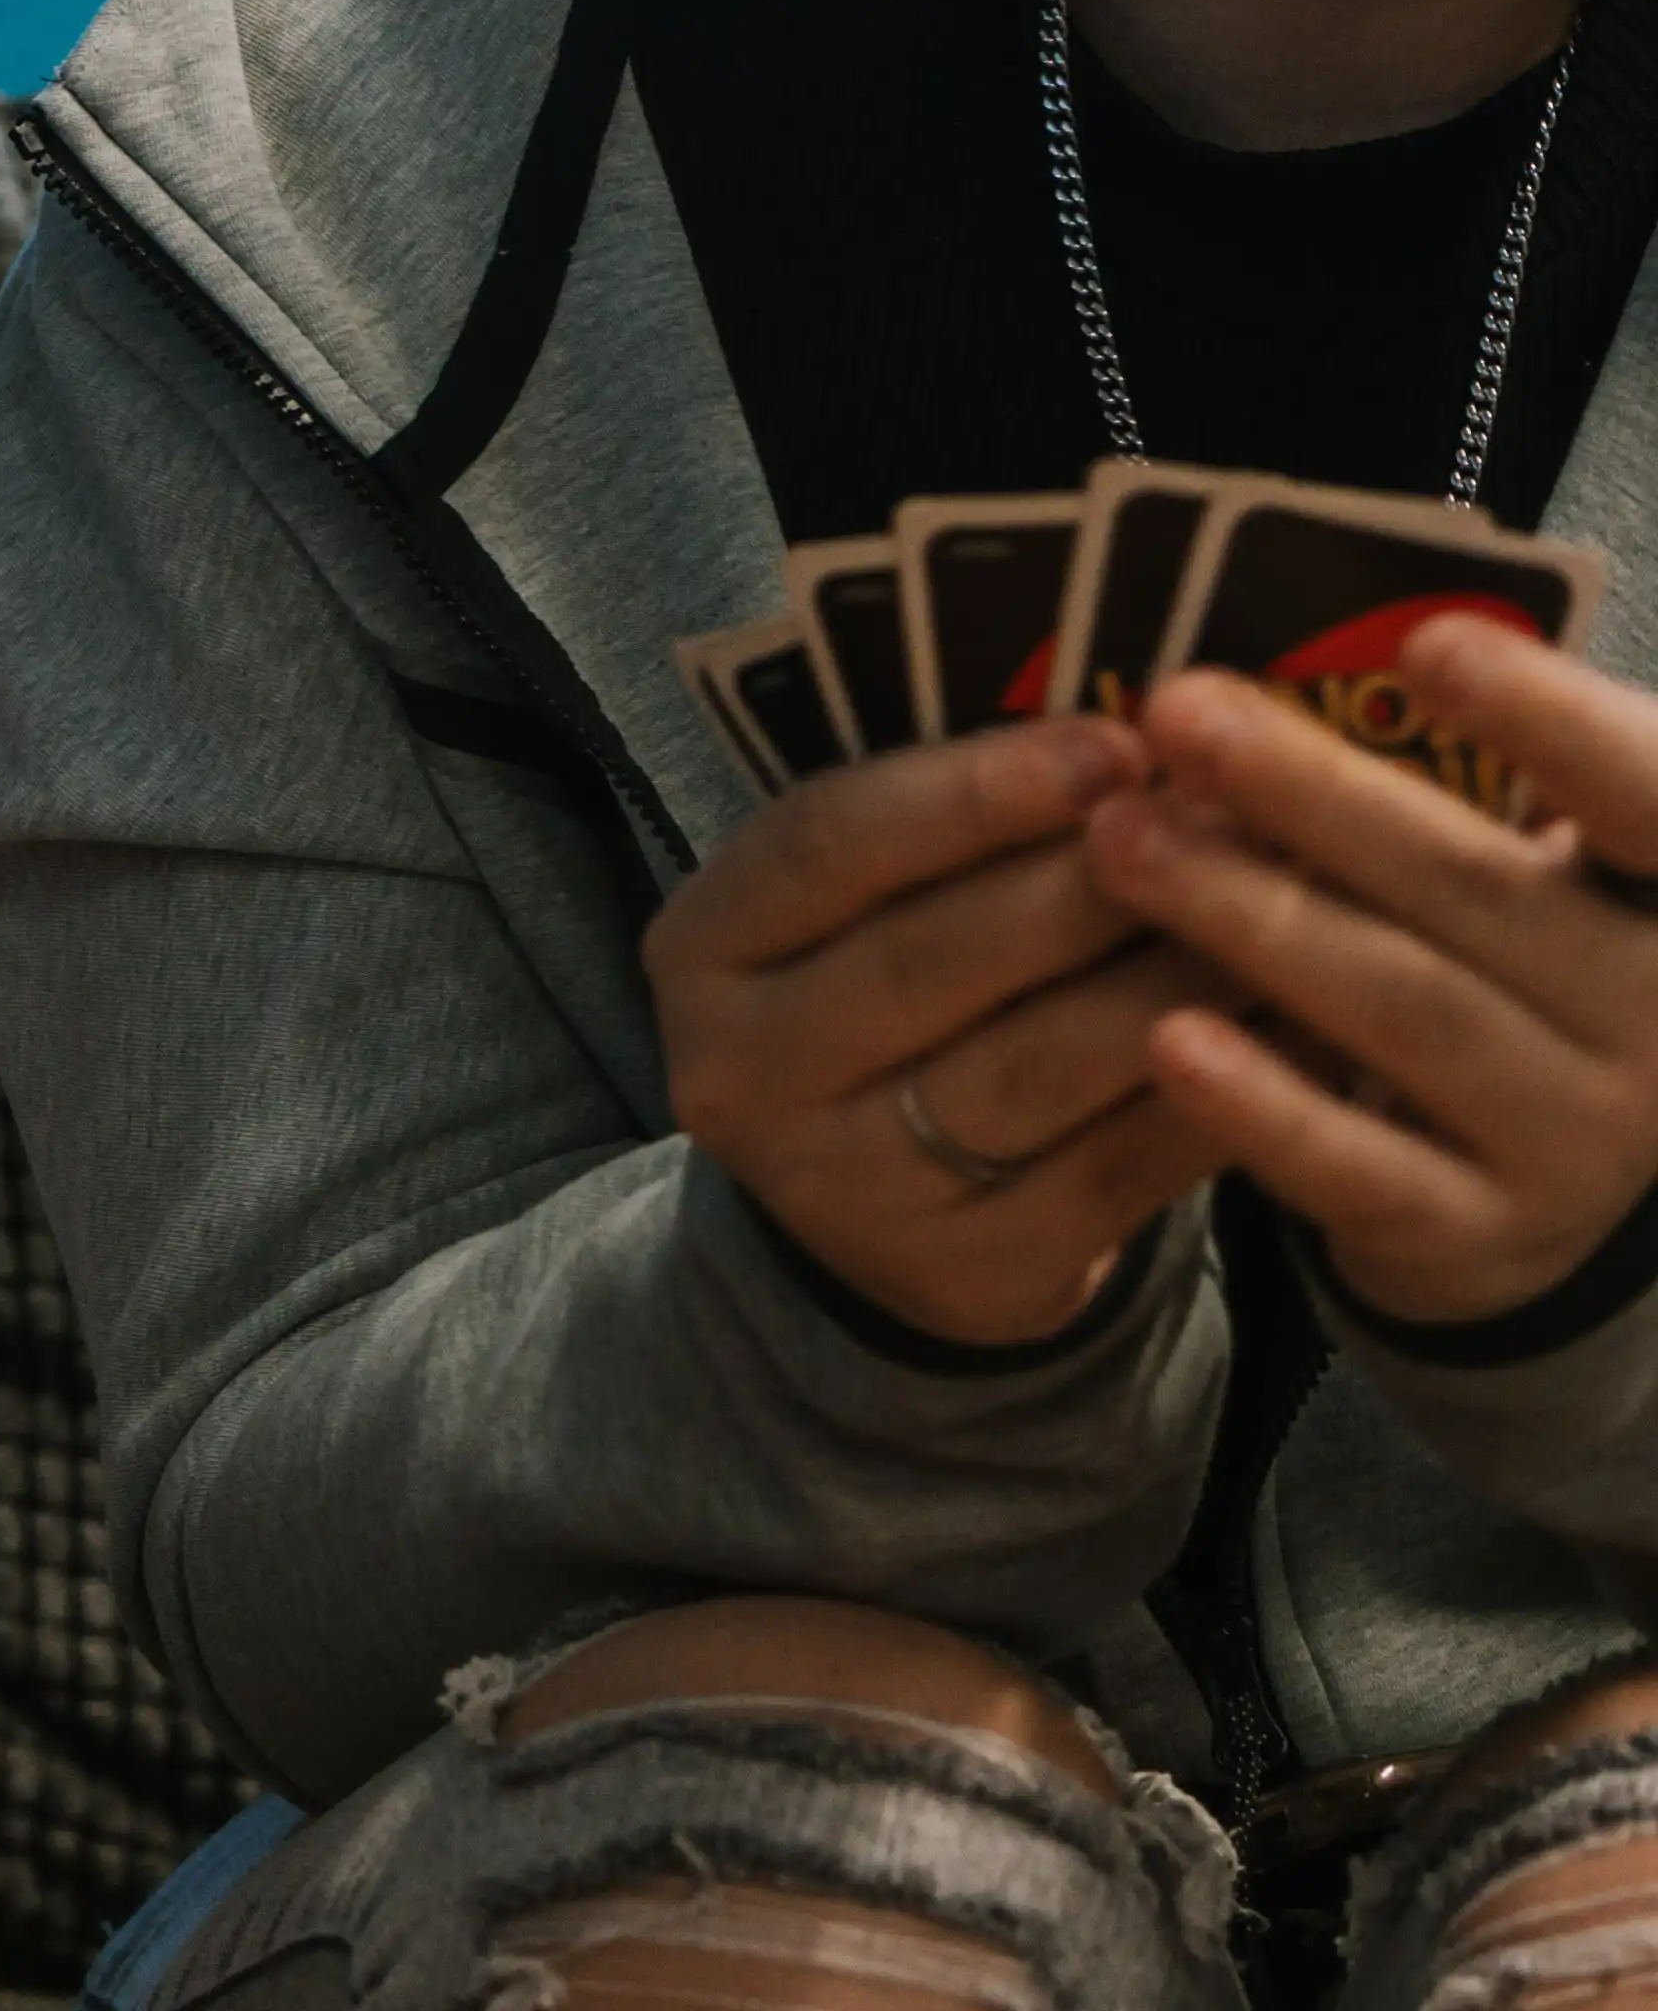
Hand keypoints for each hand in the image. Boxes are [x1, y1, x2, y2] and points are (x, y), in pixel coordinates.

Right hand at [649, 709, 1227, 1347]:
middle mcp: (741, 1070)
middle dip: (1097, 881)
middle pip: (932, 956)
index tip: (1119, 744)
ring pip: (1031, 1066)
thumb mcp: (870, 902)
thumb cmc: (898, 996)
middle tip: (1231, 822)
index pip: (830, 843)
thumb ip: (962, 828)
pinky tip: (1308, 1035)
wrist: (881, 1203)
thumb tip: (1146, 741)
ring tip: (1287, 913)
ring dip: (1174, 983)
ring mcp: (838, 1184)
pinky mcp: (960, 1269)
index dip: (977, 789)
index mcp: (703, 947)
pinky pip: (1111, 1172)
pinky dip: (1222, 1094)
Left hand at [1087, 631, 1657, 1329]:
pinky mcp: (1484, 1231)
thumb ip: (1440, 778)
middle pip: (1480, 890)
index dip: (1553, 722)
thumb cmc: (1498, 966)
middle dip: (1317, 797)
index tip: (1430, 646)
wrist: (1523, 1185)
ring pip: (1407, 1011)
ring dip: (1253, 918)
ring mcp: (1584, 1134)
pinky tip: (1166, 1037)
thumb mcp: (1517, 864)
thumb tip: (1246, 682)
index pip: (1649, 794)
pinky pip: (1362, 1165)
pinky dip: (1262, 1101)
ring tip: (1121, 842)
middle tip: (1179, 717)